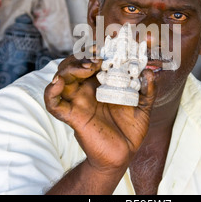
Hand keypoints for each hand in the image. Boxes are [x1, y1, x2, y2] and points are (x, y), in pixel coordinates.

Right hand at [44, 55, 155, 174]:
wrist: (123, 155)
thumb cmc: (130, 130)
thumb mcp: (143, 107)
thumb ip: (148, 91)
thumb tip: (149, 73)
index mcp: (100, 85)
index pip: (91, 61)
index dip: (95, 51)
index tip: (106, 45)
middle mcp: (86, 91)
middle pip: (73, 65)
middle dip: (82, 57)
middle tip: (97, 57)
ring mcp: (78, 102)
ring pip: (62, 78)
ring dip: (70, 68)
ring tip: (86, 68)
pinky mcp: (73, 116)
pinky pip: (53, 104)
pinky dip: (50, 91)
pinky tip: (57, 82)